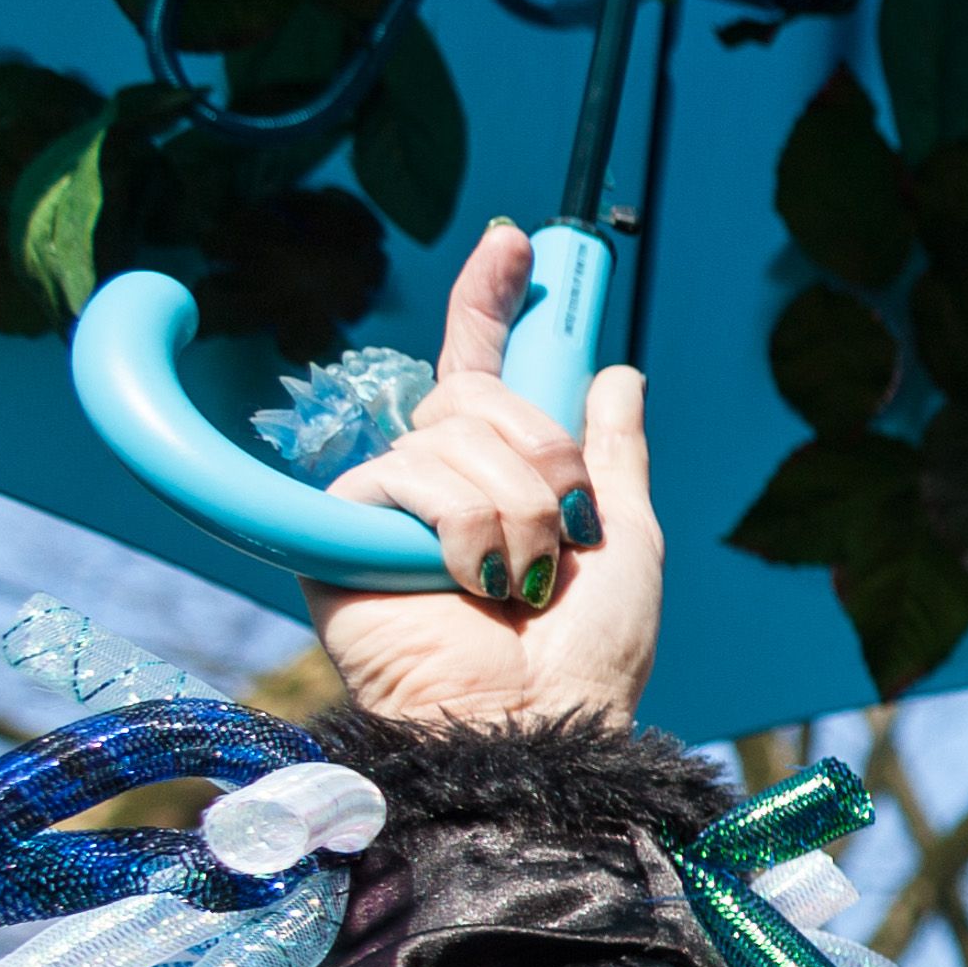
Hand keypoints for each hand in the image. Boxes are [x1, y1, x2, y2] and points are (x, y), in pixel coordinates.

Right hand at [311, 222, 665, 730]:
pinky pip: (412, 476)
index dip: (491, 300)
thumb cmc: (586, 659)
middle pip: (478, 395)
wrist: (536, 725)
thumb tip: (618, 372)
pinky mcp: (338, 529)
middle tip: (564, 538)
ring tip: (519, 582)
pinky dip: (465, 532)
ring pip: (455, 437)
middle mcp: (436, 481)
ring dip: (518, 512)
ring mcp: (384, 503)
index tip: (515, 241)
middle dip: (545, 461)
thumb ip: (615, 458)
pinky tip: (465, 586)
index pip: (482, 367)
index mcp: (501, 478)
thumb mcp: (629, 542)